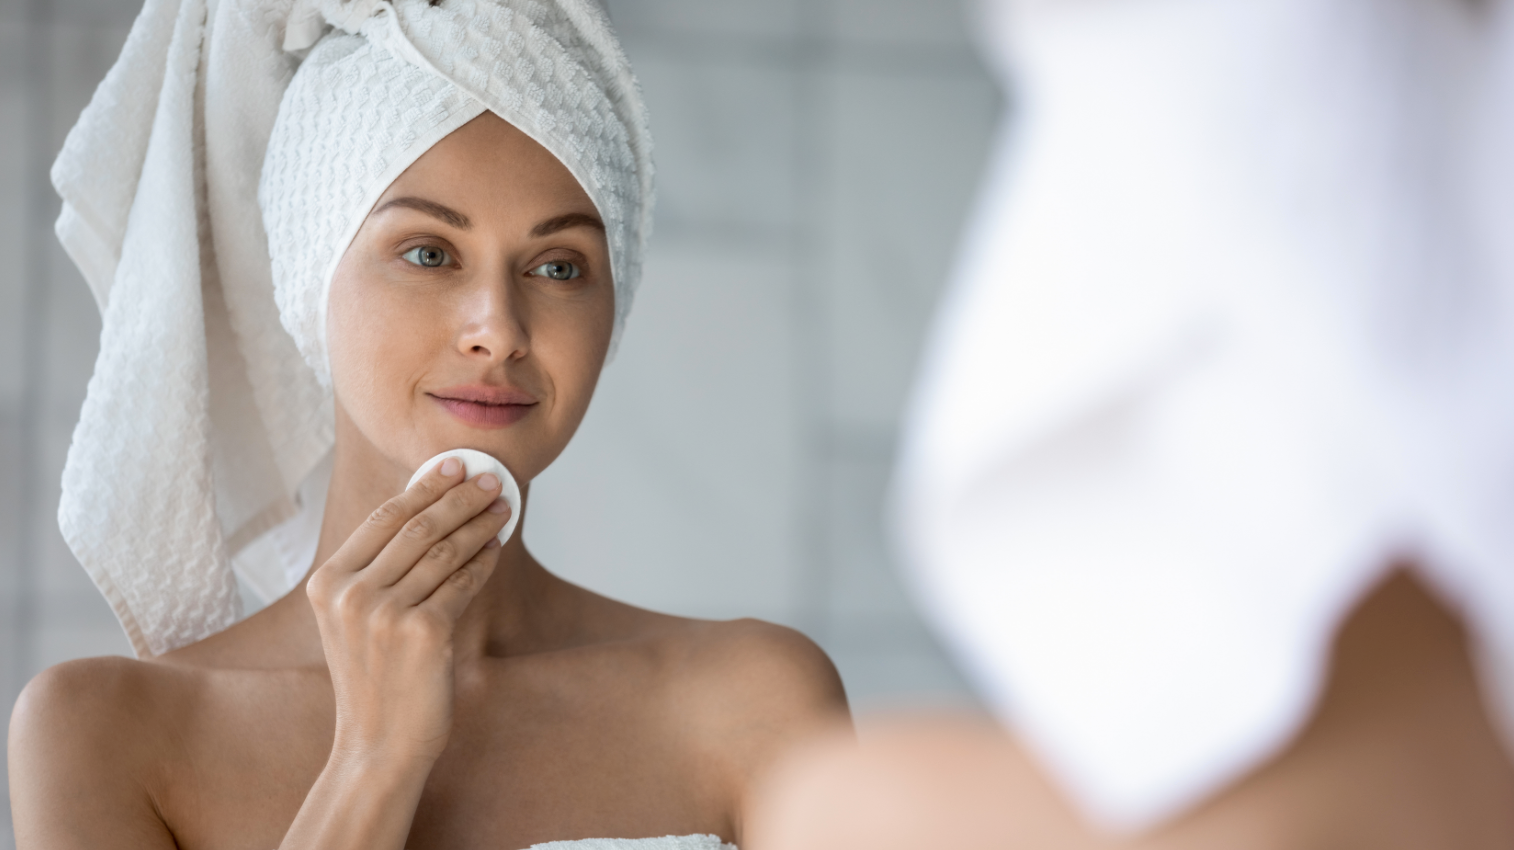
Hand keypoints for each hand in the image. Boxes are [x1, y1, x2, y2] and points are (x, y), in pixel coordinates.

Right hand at [306, 457, 510, 766]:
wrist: (377, 746)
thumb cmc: (374, 680)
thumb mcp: (353, 620)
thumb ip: (375, 571)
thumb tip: (427, 510)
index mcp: (327, 583)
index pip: (382, 519)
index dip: (424, 486)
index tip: (454, 465)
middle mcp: (351, 594)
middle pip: (417, 527)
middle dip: (460, 497)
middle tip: (492, 478)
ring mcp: (385, 614)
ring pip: (444, 552)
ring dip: (479, 524)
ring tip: (503, 508)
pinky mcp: (424, 633)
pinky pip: (463, 583)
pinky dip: (484, 561)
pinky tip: (497, 547)